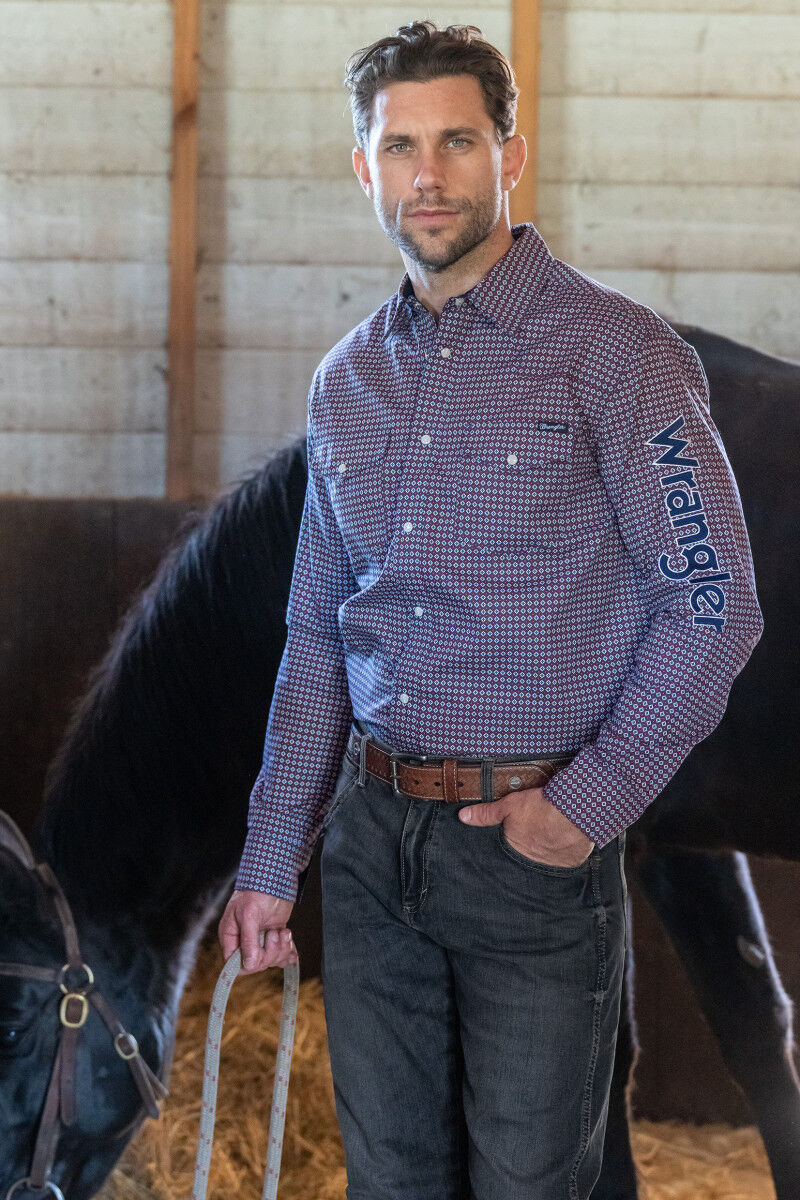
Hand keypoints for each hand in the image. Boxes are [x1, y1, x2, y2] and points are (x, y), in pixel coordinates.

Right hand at [218, 889, 297, 974]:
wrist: (275, 877)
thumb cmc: (256, 891)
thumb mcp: (249, 915)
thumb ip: (249, 940)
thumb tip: (249, 964)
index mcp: (231, 936)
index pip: (235, 964)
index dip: (249, 963)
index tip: (261, 953)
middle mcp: (244, 940)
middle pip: (256, 963)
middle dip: (270, 952)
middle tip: (275, 934)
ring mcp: (260, 939)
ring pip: (270, 960)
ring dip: (281, 949)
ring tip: (283, 932)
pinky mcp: (273, 936)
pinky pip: (280, 954)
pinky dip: (288, 952)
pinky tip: (290, 943)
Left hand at [458, 786, 593, 867]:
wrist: (573, 811)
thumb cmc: (539, 807)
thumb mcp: (508, 806)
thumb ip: (485, 814)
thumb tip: (463, 817)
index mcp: (516, 849)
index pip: (512, 851)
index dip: (516, 842)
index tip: (522, 836)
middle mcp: (534, 860)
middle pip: (531, 855)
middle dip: (532, 847)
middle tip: (538, 834)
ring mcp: (554, 863)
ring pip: (550, 858)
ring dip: (550, 850)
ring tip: (554, 835)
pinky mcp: (573, 860)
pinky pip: (569, 858)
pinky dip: (569, 851)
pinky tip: (569, 840)